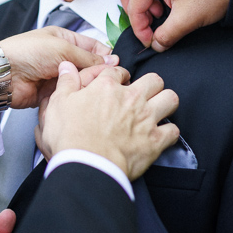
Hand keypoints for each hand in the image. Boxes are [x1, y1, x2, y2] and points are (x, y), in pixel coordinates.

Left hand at [0, 27, 115, 108]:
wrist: (4, 74)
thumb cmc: (26, 53)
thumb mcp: (63, 48)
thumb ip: (88, 57)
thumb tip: (111, 61)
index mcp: (64, 39)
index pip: (92, 47)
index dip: (105, 56)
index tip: (117, 66)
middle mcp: (62, 57)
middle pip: (88, 67)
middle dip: (97, 74)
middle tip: (106, 81)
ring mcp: (56, 76)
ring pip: (81, 83)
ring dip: (85, 86)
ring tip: (92, 90)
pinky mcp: (52, 93)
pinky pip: (70, 96)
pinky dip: (75, 97)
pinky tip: (80, 99)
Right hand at [38, 62, 179, 180]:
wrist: (86, 165)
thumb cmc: (70, 136)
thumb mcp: (58, 104)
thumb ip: (66, 82)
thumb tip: (66, 66)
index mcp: (107, 87)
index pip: (119, 71)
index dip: (118, 76)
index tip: (117, 84)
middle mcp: (131, 98)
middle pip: (154, 80)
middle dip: (150, 85)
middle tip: (142, 95)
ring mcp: (146, 118)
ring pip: (170, 99)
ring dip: (165, 103)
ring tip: (156, 111)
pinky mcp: (155, 141)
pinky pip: (174, 130)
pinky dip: (168, 133)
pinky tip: (160, 136)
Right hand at [117, 0, 232, 51]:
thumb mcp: (188, 18)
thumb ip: (166, 35)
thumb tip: (157, 44)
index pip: (133, 6)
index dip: (140, 29)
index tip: (150, 42)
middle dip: (137, 12)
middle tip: (152, 26)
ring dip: (147, 1)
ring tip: (166, 14)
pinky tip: (174, 2)